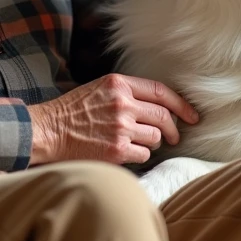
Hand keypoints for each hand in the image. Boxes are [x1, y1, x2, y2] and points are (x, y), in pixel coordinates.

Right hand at [28, 74, 199, 165]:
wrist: (48, 131)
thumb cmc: (72, 111)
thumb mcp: (99, 89)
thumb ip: (127, 92)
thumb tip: (159, 105)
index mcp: (119, 84)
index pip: (161, 91)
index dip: (181, 104)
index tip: (192, 115)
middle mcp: (122, 104)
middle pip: (163, 116)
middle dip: (173, 129)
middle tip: (174, 137)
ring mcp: (120, 128)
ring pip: (155, 138)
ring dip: (149, 143)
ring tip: (132, 142)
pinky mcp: (117, 150)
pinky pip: (143, 155)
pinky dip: (138, 156)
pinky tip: (123, 153)